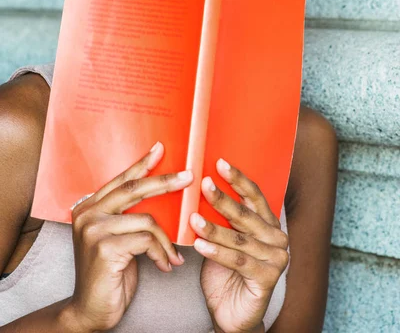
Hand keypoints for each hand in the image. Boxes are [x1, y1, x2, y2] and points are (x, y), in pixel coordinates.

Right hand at [64, 141, 192, 331]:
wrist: (90, 312)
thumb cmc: (110, 274)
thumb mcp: (118, 238)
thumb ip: (128, 216)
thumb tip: (160, 194)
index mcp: (89, 207)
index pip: (121, 180)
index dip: (142, 164)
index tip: (160, 149)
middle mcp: (87, 214)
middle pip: (134, 190)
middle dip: (165, 182)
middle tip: (189, 177)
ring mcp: (94, 230)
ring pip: (146, 219)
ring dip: (166, 240)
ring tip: (172, 255)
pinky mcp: (104, 248)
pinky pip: (147, 240)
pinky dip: (162, 252)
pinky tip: (164, 265)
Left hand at [190, 159, 288, 332]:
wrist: (231, 315)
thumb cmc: (225, 272)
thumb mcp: (223, 239)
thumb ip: (220, 217)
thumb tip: (200, 187)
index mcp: (268, 223)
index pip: (254, 196)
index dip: (237, 179)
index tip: (219, 163)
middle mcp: (277, 238)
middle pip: (245, 214)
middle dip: (221, 198)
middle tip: (202, 184)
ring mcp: (276, 258)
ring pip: (239, 238)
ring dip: (214, 227)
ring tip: (193, 218)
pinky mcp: (268, 278)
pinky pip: (238, 260)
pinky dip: (217, 252)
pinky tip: (199, 245)